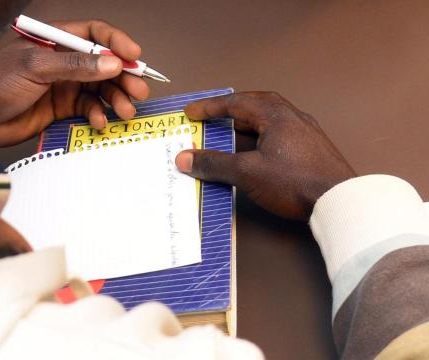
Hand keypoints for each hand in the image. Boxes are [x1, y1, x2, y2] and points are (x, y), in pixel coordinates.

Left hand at [0, 20, 149, 147]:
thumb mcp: (36, 67)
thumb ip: (75, 66)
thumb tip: (112, 64)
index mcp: (56, 39)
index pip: (95, 34)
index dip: (117, 43)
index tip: (135, 56)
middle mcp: (64, 60)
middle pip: (105, 64)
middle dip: (124, 76)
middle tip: (139, 90)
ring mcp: (65, 84)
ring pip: (101, 88)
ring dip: (116, 99)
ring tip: (125, 111)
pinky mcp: (63, 107)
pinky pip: (89, 108)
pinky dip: (97, 115)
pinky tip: (98, 121)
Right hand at [175, 91, 355, 219]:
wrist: (339, 201)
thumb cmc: (292, 181)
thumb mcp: (246, 172)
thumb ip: (214, 163)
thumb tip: (184, 158)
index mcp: (275, 115)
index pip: (236, 102)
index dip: (210, 107)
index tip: (191, 113)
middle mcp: (292, 117)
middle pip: (256, 103)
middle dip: (231, 108)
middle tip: (212, 116)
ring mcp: (305, 132)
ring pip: (270, 118)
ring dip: (247, 122)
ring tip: (230, 132)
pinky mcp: (312, 149)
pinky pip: (280, 132)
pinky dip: (261, 135)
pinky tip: (257, 150)